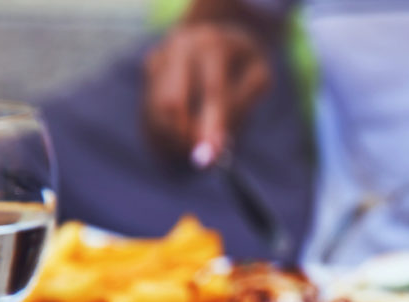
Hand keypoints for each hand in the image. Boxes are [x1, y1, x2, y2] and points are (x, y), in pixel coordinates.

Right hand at [143, 22, 270, 166]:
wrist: (220, 32)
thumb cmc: (245, 62)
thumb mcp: (259, 77)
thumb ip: (241, 108)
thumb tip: (218, 147)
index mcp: (213, 44)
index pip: (211, 91)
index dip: (211, 127)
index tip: (211, 158)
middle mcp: (180, 46)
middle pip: (171, 103)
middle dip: (184, 138)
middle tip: (200, 162)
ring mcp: (160, 55)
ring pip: (155, 111)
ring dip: (172, 140)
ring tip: (195, 151)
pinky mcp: (149, 69)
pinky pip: (148, 111)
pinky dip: (163, 133)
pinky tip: (180, 141)